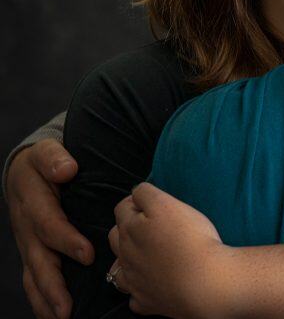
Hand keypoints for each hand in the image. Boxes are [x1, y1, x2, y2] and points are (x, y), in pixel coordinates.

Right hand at [7, 140, 93, 318]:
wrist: (24, 171)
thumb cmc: (45, 162)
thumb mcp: (47, 152)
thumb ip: (55, 158)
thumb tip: (67, 169)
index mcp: (33, 203)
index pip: (49, 225)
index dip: (66, 241)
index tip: (87, 254)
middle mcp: (27, 229)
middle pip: (38, 260)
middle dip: (53, 285)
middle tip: (67, 307)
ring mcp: (28, 244)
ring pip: (33, 275)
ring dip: (46, 299)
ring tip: (61, 317)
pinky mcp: (32, 252)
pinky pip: (33, 279)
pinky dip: (42, 299)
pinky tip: (55, 314)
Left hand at [107, 183, 231, 316]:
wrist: (204, 283)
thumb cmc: (189, 239)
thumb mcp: (167, 204)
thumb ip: (146, 194)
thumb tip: (136, 193)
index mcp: (130, 229)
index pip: (122, 207)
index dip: (137, 201)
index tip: (153, 202)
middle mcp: (126, 255)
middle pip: (116, 236)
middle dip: (127, 228)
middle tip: (151, 226)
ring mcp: (133, 281)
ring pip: (119, 268)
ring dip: (127, 260)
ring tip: (146, 255)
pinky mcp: (145, 301)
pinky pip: (134, 296)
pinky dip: (140, 289)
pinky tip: (153, 284)